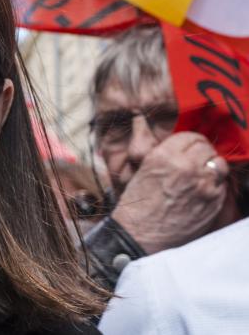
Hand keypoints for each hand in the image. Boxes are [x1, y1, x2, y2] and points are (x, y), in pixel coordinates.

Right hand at [111, 132, 228, 253]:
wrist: (139, 235)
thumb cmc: (136, 203)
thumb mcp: (140, 168)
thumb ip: (155, 148)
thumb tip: (149, 124)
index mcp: (163, 156)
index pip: (190, 137)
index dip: (190, 143)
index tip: (188, 149)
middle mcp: (185, 167)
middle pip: (206, 148)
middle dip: (201, 153)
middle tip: (195, 162)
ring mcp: (203, 185)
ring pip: (218, 164)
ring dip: (211, 167)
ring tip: (201, 176)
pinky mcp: (213, 202)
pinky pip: (223, 184)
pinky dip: (215, 185)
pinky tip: (202, 192)